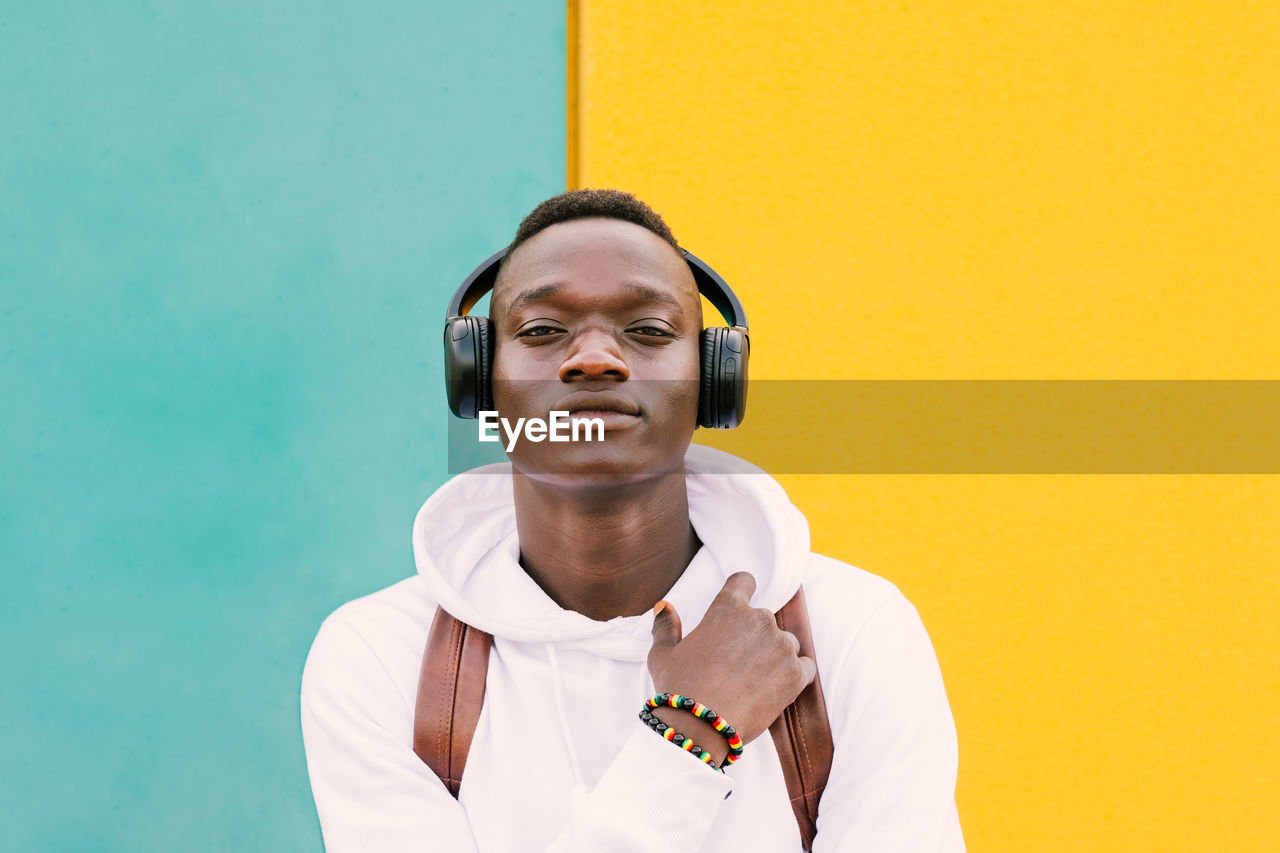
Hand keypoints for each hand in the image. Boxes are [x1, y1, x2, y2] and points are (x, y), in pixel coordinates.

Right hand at [647, 572, 816, 749]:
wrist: (699, 726)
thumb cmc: (678, 687)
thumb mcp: (662, 654)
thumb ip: (666, 626)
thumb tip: (664, 606)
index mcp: (728, 608)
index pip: (744, 581)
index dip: (743, 590)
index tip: (742, 604)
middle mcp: (759, 620)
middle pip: (764, 620)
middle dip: (754, 638)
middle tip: (737, 664)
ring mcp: (781, 646)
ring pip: (786, 644)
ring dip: (775, 657)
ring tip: (754, 682)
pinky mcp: (796, 674)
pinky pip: (805, 667)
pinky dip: (795, 676)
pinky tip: (776, 690)